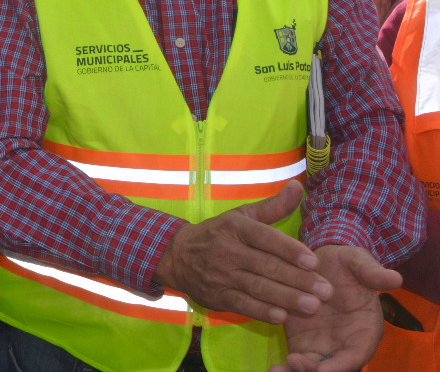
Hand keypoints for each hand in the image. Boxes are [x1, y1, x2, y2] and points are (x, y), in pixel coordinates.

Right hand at [153, 180, 330, 322]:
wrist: (177, 255)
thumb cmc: (218, 234)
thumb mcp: (241, 216)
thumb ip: (273, 206)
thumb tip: (298, 186)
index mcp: (236, 228)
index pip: (265, 238)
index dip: (289, 250)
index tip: (314, 262)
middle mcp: (228, 250)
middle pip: (266, 266)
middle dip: (298, 279)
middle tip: (326, 290)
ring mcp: (221, 274)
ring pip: (258, 287)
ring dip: (286, 298)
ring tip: (313, 306)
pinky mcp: (217, 295)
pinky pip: (242, 304)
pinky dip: (261, 312)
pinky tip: (281, 317)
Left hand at [269, 245, 401, 371]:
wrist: (321, 260)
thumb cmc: (345, 263)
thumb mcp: (358, 262)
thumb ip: (372, 273)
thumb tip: (394, 277)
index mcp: (365, 330)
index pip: (355, 354)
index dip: (340, 364)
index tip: (322, 369)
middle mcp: (344, 343)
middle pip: (333, 367)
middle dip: (314, 371)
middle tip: (294, 363)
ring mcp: (322, 344)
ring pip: (313, 367)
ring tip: (278, 371)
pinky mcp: (302, 341)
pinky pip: (296, 360)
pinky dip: (287, 368)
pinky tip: (273, 369)